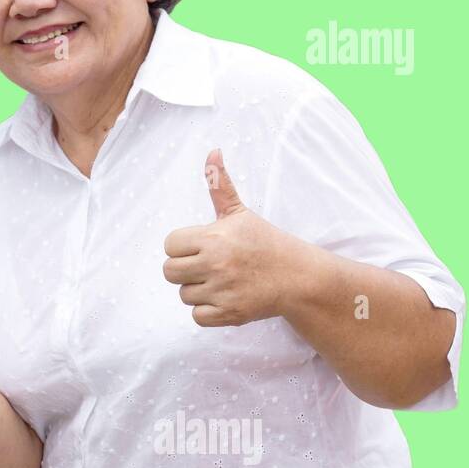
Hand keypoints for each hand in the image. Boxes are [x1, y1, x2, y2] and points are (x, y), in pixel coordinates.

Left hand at [162, 149, 309, 326]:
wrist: (299, 277)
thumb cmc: (264, 242)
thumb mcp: (240, 213)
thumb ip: (219, 185)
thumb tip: (213, 151)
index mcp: (213, 238)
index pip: (170, 245)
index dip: (183, 246)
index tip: (202, 247)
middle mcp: (215, 264)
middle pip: (169, 271)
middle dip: (185, 269)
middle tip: (207, 265)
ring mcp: (222, 291)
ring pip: (184, 295)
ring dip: (198, 290)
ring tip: (222, 281)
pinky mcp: (229, 314)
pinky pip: (197, 316)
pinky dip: (208, 311)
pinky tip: (226, 297)